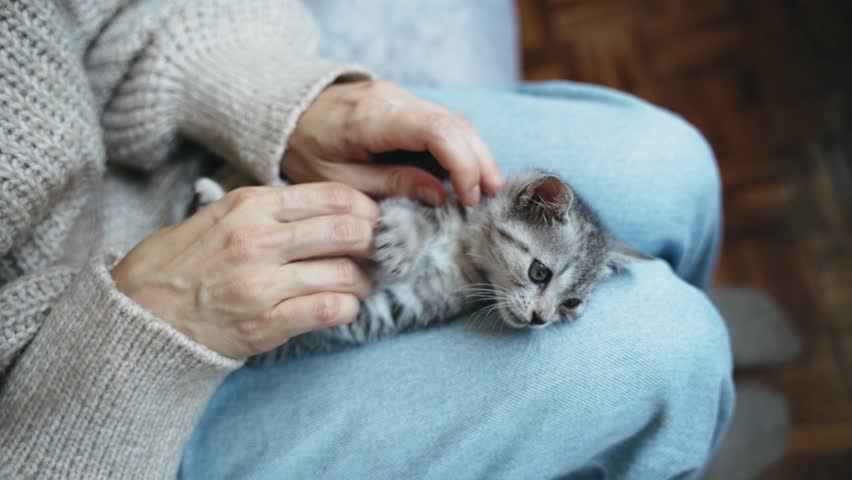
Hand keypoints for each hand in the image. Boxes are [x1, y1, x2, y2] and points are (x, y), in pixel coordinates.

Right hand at [111, 183, 378, 358]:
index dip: (366, 208)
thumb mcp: (217, 216)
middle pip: (348, 230)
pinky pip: (329, 310)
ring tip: (360, 284)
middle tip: (380, 252)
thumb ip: (267, 209)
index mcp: (250, 206)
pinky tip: (342, 306)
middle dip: (375, 243)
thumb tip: (326, 209)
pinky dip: (347, 308)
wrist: (139, 316)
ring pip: (345, 273)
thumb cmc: (179, 264)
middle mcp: (259, 240)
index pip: (333, 196)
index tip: (374, 220)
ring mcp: (262, 284)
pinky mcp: (265, 323)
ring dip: (364, 281)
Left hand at [283, 80, 503, 206]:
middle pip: (454, 123)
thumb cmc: (306, 149)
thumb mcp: (340, 180)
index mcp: (373, 118)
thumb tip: (439, 195)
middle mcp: (392, 98)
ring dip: (474, 155)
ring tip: (485, 190)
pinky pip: (440, 123)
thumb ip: (390, 185)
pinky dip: (458, 149)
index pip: (436, 131)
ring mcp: (399, 96)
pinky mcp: (402, 103)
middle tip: (492, 197)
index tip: (469, 197)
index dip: (462, 164)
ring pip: (454, 120)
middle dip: (479, 161)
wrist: (285, 114)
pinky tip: (464, 175)